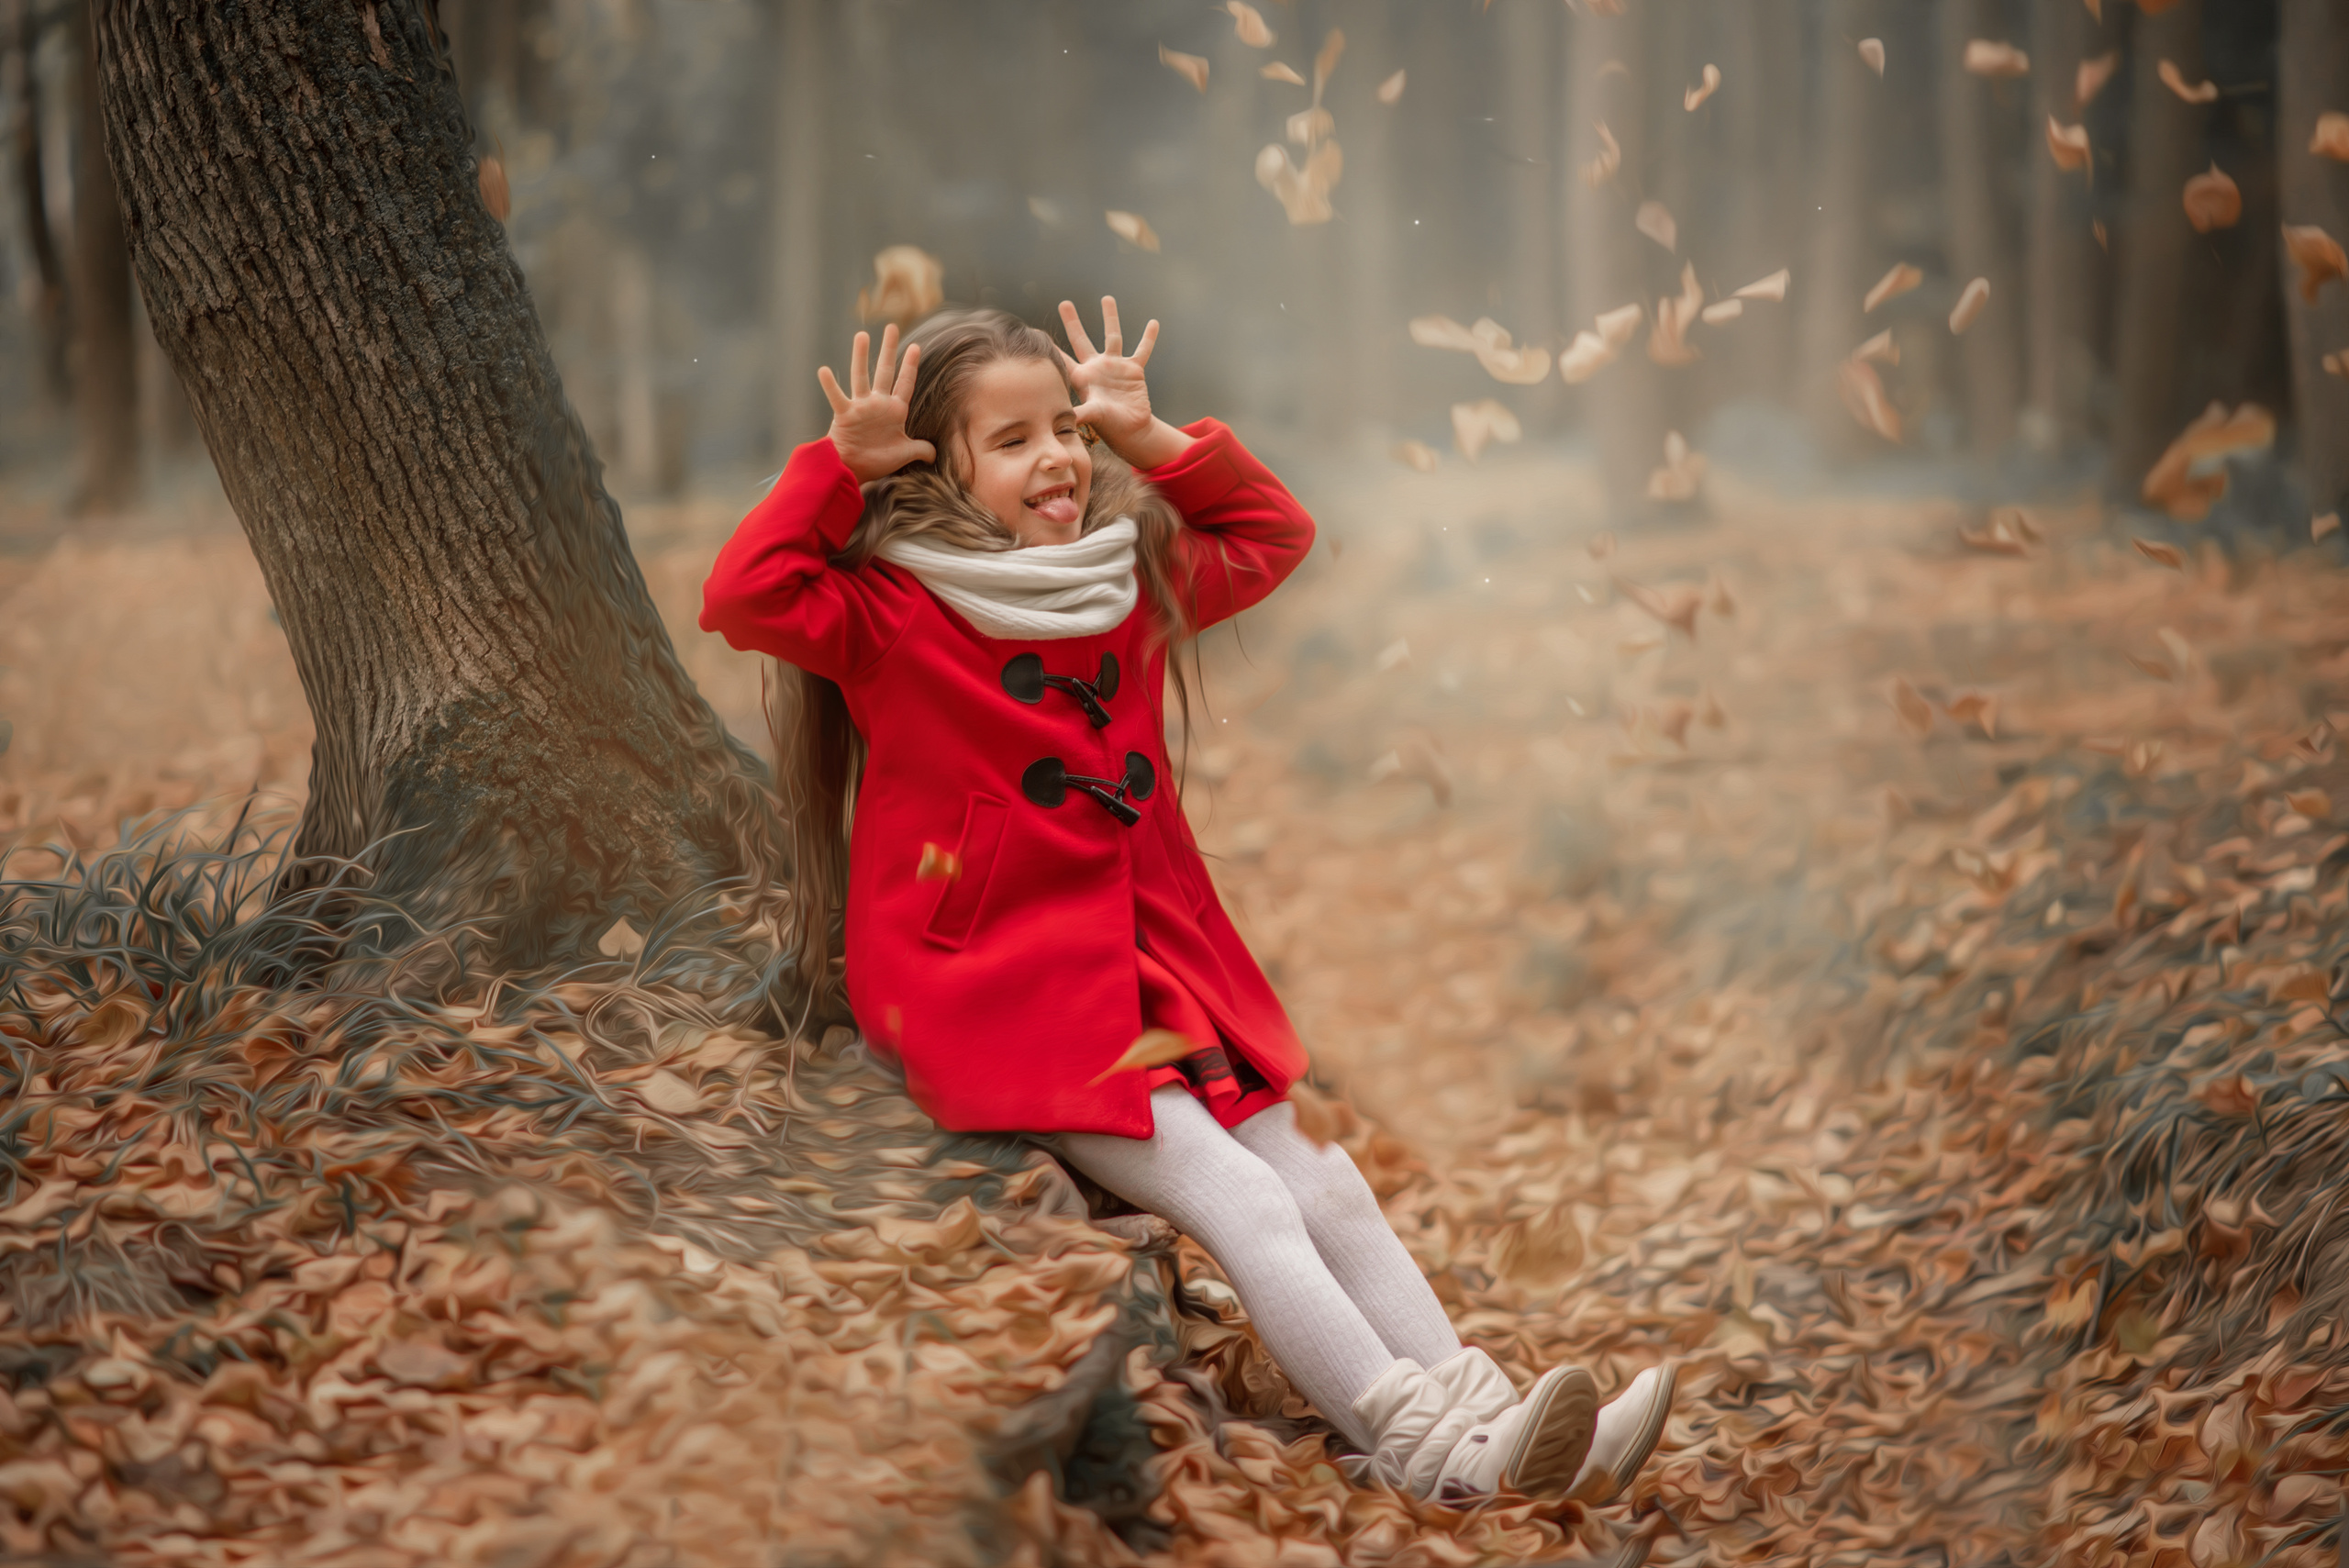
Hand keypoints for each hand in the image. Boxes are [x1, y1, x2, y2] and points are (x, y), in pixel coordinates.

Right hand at [818, 325, 935, 483]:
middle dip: (890, 349)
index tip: (915, 346)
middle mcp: (878, 404)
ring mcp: (861, 407)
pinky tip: (824, 370)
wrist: (853, 471)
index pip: (905, 383)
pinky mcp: (845, 414)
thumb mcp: (905, 454)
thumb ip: (921, 449)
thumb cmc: (877, 462)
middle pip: (885, 371)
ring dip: (861, 356)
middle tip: (892, 327)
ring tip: (862, 335)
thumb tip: (935, 454)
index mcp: (895, 411)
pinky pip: (837, 397)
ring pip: (861, 377)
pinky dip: (829, 385)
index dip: (910, 366)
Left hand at [1057, 297, 1191, 469]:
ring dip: (1110, 317)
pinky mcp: (1134, 370)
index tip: (1036, 332)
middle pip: (1081, 339)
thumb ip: (1080, 413)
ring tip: (1107, 298)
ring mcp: (1115, 366)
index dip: (1051, 348)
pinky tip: (1153, 323)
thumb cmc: (1108, 425)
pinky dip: (1148, 338)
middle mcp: (1096, 367)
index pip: (1062, 359)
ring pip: (1112, 336)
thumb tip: (1064, 418)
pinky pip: (1142, 350)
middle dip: (1072, 322)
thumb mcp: (1092, 416)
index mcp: (1082, 377)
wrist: (1131, 430)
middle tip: (1064, 303)